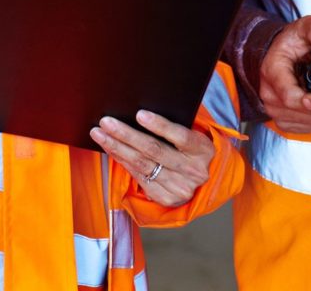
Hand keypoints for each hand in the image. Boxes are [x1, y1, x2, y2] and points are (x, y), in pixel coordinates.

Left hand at [90, 109, 214, 206]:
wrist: (210, 179)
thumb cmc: (196, 148)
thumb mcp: (196, 134)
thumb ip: (177, 126)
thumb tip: (142, 112)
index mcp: (203, 150)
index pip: (180, 136)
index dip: (159, 125)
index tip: (139, 114)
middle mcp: (193, 171)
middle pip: (154, 150)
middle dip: (126, 134)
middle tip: (106, 122)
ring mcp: (179, 187)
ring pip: (142, 164)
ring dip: (117, 148)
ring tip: (99, 134)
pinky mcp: (166, 198)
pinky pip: (139, 177)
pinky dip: (122, 161)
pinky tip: (111, 149)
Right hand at [260, 15, 310, 132]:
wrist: (281, 54)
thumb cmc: (293, 43)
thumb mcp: (306, 28)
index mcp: (272, 71)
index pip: (289, 96)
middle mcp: (269, 93)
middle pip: (300, 111)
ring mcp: (275, 110)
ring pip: (306, 122)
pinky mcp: (283, 121)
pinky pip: (306, 128)